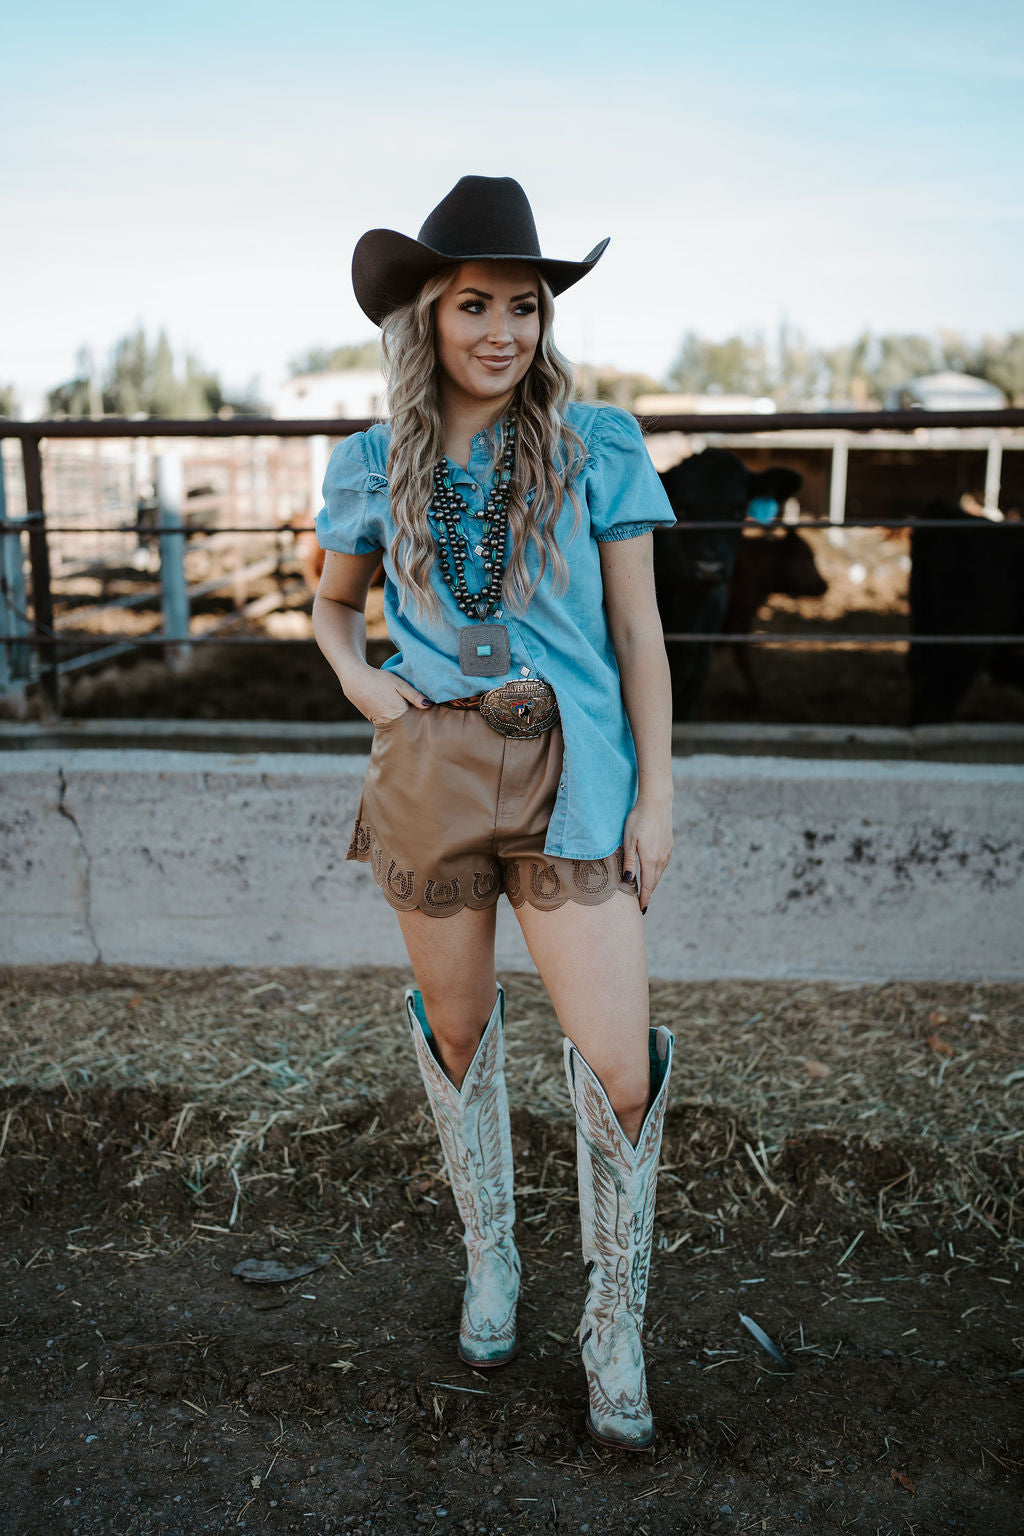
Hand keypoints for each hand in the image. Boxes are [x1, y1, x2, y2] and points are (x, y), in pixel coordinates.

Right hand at [343, 666, 431, 726]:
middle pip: (406, 724)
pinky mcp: (373, 721)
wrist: (355, 679)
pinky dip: (392, 718)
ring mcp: (380, 723)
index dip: (421, 715)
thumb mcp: (399, 684)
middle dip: (413, 719)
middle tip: (417, 709)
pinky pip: (388, 722)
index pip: (416, 720)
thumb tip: (428, 705)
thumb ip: (414, 696)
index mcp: (398, 713)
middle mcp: (389, 722)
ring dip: (402, 719)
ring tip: (403, 707)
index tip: (426, 710)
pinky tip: (393, 708)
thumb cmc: (379, 679)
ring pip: (397, 724)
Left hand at [621, 794, 672, 914]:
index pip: (647, 885)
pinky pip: (663, 864)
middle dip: (648, 894)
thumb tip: (628, 881)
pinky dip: (657, 872)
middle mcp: (661, 859)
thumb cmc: (638, 820)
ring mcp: (667, 852)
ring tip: (646, 891)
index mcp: (650, 860)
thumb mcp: (628, 841)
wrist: (657, 803)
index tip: (642, 909)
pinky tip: (653, 872)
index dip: (644, 898)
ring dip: (653, 883)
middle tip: (643, 904)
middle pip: (655, 882)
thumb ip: (629, 862)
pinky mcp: (669, 845)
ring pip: (660, 873)